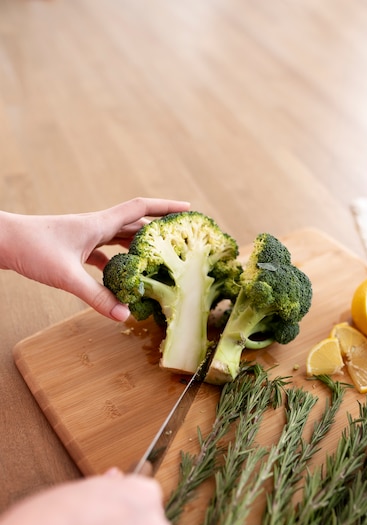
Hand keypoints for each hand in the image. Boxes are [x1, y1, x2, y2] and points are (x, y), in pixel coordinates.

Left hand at [0, 197, 189, 319]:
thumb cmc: (32, 249)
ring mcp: (86, 237)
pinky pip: (105, 253)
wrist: (3, 241)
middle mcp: (96, 226)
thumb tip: (124, 315)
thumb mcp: (67, 276)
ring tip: (159, 260)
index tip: (188, 208)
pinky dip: (117, 263)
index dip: (166, 206)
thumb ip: (96, 297)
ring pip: (121, 239)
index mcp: (98, 224)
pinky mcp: (76, 248)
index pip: (140, 208)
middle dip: (159, 230)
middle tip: (180, 239)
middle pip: (135, 224)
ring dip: (139, 247)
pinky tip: (122, 278)